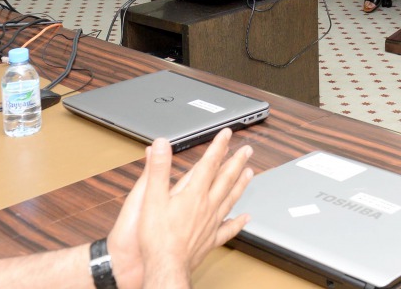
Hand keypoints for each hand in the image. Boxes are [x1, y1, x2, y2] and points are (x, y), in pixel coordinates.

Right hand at [107, 132, 253, 288]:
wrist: (166, 266)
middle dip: (236, 162)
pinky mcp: (211, 239)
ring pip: (231, 199)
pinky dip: (238, 222)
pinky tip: (246, 218)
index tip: (227, 134)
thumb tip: (161, 145)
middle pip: (226, 179)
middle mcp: (207, 206)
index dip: (218, 146)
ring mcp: (211, 223)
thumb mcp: (151, 198)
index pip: (209, 164)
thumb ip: (157, 169)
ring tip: (250, 173)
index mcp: (193, 194)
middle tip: (247, 150)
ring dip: (241, 184)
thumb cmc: (157, 237)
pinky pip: (229, 228)